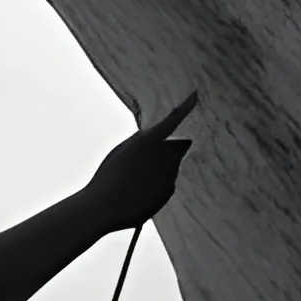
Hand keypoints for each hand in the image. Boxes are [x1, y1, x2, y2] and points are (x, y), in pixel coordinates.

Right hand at [81, 88, 199, 231]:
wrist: (105, 205)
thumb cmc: (108, 176)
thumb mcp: (122, 151)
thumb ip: (142, 142)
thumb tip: (156, 139)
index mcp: (149, 138)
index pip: (173, 118)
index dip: (186, 105)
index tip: (196, 95)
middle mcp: (165, 153)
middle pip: (180, 145)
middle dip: (173, 149)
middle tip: (152, 160)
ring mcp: (170, 172)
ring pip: (171, 167)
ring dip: (161, 171)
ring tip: (135, 181)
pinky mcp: (170, 189)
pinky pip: (168, 184)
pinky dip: (157, 187)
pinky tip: (139, 193)